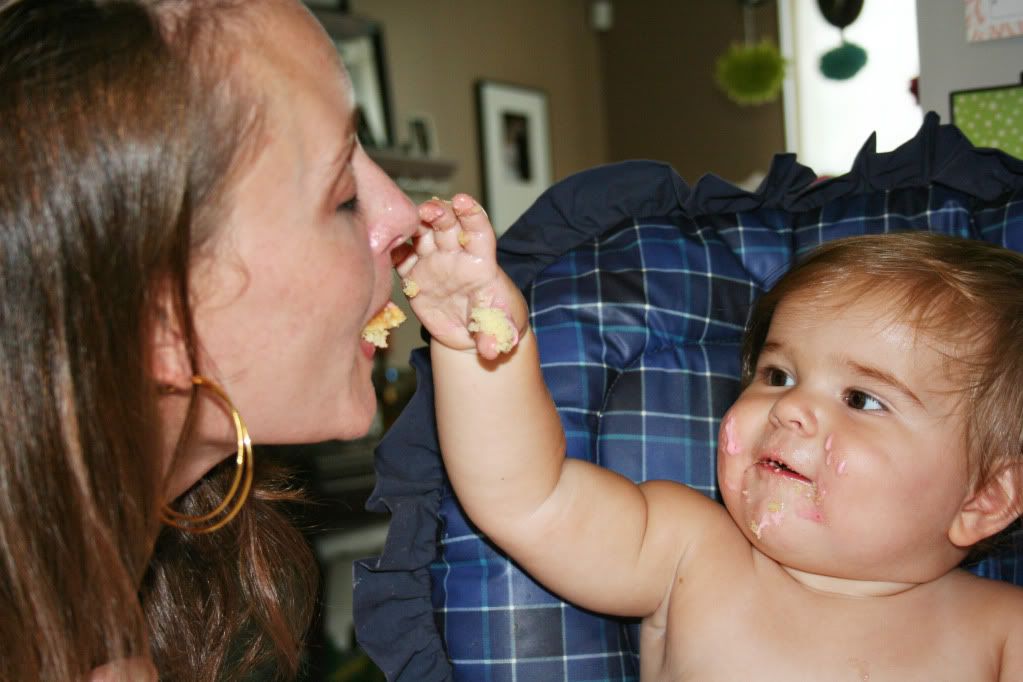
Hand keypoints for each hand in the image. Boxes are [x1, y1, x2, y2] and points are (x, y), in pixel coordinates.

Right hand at [394, 193, 526, 359]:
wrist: (473, 333)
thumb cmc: (494, 323)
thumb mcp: (501, 331)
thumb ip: (495, 337)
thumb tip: (491, 350)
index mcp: (480, 262)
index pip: (478, 231)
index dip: (472, 214)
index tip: (462, 202)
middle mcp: (455, 256)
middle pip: (446, 225)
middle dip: (437, 213)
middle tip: (427, 210)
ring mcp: (433, 263)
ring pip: (421, 235)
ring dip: (412, 224)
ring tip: (399, 221)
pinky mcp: (414, 276)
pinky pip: (400, 258)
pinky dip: (391, 249)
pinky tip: (381, 243)